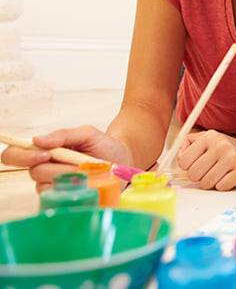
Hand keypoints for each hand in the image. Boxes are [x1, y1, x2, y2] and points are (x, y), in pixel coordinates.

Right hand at [0, 125, 131, 192]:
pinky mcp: (64, 198)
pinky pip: (58, 198)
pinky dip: (74, 190)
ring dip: (69, 178)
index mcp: (45, 151)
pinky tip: (88, 184)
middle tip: (76, 164)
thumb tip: (38, 139)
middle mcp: (45, 169)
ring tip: (88, 172)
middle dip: (57, 168)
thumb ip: (64, 134)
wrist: (124, 161)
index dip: (22, 156)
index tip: (45, 154)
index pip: (15, 154)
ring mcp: (53, 185)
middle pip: (33, 172)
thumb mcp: (87, 134)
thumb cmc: (104, 146)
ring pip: (46, 186)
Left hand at [178, 130, 235, 190]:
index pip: (184, 161)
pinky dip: (223, 185)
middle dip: (200, 177)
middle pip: (194, 174)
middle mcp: (221, 145)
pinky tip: (229, 177)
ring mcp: (233, 157)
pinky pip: (221, 186)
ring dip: (211, 182)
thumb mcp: (208, 140)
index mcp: (210, 136)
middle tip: (210, 170)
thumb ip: (187, 144)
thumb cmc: (228, 150)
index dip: (189, 167)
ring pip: (206, 183)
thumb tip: (175, 155)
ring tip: (220, 173)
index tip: (198, 164)